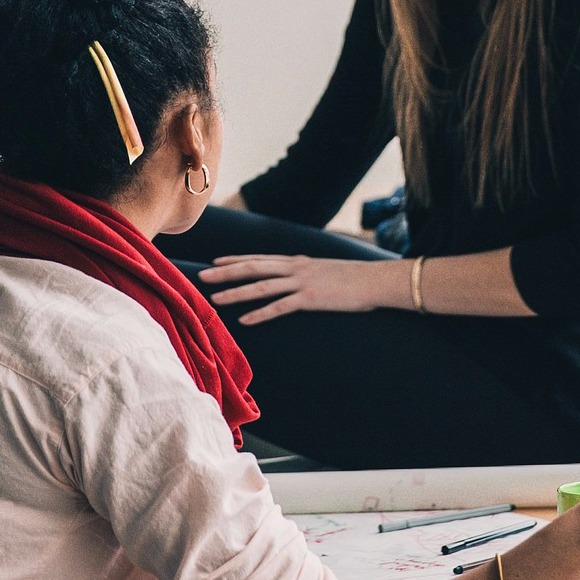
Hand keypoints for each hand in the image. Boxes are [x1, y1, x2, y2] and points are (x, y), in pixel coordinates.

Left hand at [199, 254, 389, 324]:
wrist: (376, 280)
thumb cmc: (357, 278)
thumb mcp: (329, 270)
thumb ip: (311, 272)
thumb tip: (301, 278)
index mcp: (299, 261)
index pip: (261, 258)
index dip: (236, 260)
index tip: (216, 262)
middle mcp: (296, 268)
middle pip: (253, 268)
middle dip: (226, 272)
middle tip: (202, 276)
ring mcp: (302, 283)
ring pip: (261, 286)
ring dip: (236, 292)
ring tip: (215, 298)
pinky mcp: (311, 299)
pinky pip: (280, 307)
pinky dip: (261, 313)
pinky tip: (245, 320)